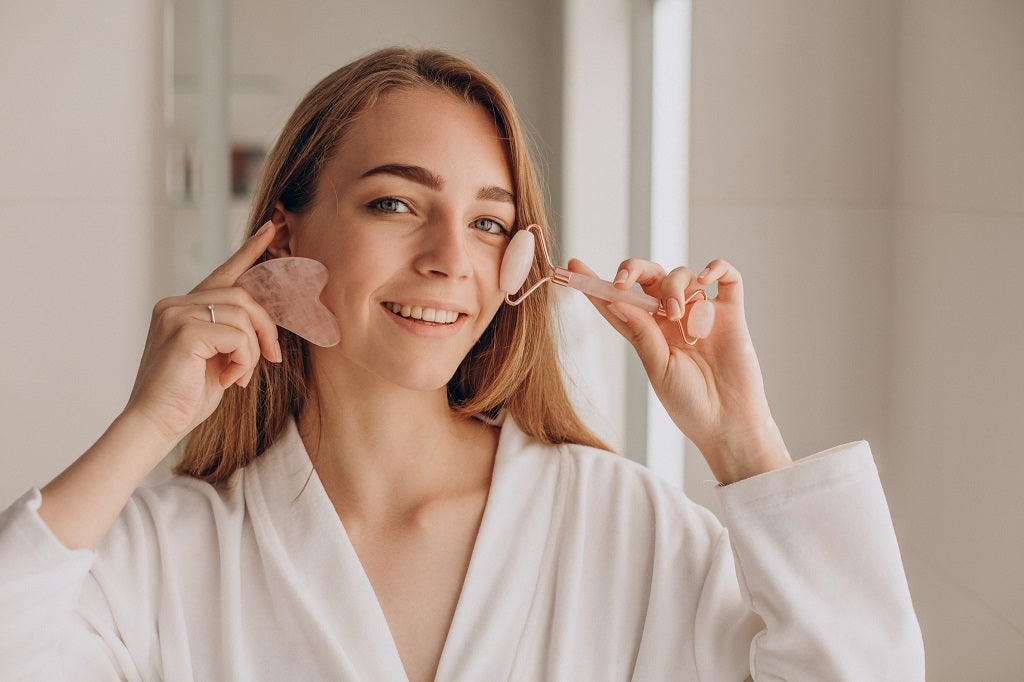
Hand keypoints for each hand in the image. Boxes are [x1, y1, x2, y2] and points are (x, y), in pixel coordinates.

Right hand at [123, 223, 282, 446]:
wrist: (155, 424)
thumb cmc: (184, 397)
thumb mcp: (216, 358)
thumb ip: (231, 334)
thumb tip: (261, 321)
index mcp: (181, 307)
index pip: (222, 274)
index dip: (249, 252)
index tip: (270, 230)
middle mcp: (175, 304)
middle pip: (243, 294)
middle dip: (266, 327)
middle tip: (272, 357)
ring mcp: (177, 314)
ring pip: (243, 314)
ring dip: (254, 349)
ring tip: (240, 375)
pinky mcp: (184, 331)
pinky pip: (238, 335)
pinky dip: (244, 360)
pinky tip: (230, 380)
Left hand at [568, 257, 791, 483]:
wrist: (728, 423)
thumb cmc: (689, 404)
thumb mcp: (657, 368)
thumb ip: (641, 332)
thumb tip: (615, 300)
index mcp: (648, 333)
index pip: (617, 301)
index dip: (595, 283)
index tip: (573, 265)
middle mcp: (672, 318)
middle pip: (649, 276)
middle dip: (632, 269)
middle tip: (622, 282)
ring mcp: (701, 313)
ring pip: (682, 275)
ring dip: (674, 286)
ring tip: (676, 314)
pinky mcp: (730, 313)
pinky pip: (727, 277)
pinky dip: (717, 268)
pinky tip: (706, 277)